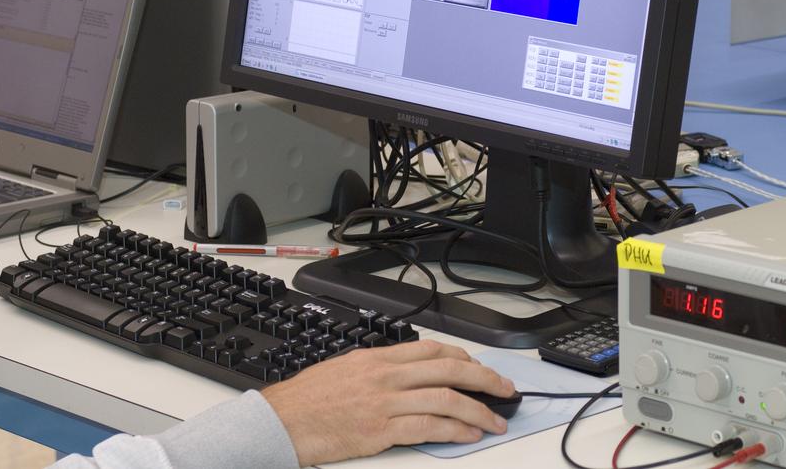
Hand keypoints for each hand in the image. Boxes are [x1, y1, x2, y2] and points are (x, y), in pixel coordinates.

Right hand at [261, 338, 514, 465]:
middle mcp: (386, 375)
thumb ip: (378, 369)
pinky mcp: (380, 430)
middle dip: (485, 379)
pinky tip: (470, 435)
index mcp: (378, 357)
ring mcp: (385, 402)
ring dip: (478, 410)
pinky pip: (429, 427)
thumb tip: (407, 373)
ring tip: (496, 420)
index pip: (433, 350)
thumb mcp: (344, 368)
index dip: (464, 358)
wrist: (278, 422)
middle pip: (449, 370)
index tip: (481, 368)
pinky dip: (455, 430)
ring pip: (445, 399)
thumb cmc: (306, 400)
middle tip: (506, 390)